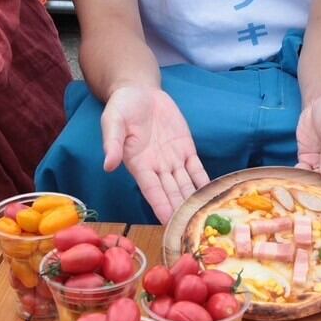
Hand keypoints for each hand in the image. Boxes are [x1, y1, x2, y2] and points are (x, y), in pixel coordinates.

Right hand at [102, 86, 208, 221]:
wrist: (139, 91)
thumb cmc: (121, 107)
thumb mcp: (113, 120)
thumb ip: (112, 142)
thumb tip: (108, 165)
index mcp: (138, 164)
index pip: (151, 189)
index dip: (160, 205)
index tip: (168, 222)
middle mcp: (156, 167)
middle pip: (171, 192)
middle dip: (180, 210)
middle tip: (192, 228)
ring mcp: (173, 159)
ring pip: (185, 184)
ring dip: (194, 201)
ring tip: (204, 218)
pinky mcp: (185, 149)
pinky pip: (196, 168)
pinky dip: (204, 181)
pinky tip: (213, 195)